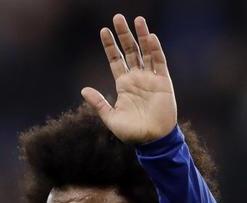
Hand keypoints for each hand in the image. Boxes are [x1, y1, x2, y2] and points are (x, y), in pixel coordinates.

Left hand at [81, 14, 176, 144]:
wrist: (152, 140)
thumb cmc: (132, 132)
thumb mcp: (110, 118)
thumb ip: (98, 103)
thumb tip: (83, 89)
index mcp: (123, 85)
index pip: (115, 59)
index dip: (110, 46)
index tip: (103, 30)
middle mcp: (136, 78)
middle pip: (129, 51)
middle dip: (124, 35)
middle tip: (117, 17)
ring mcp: (150, 78)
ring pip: (145, 52)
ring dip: (141, 36)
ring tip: (137, 19)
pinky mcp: (163, 82)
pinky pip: (159, 62)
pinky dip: (156, 49)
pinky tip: (151, 37)